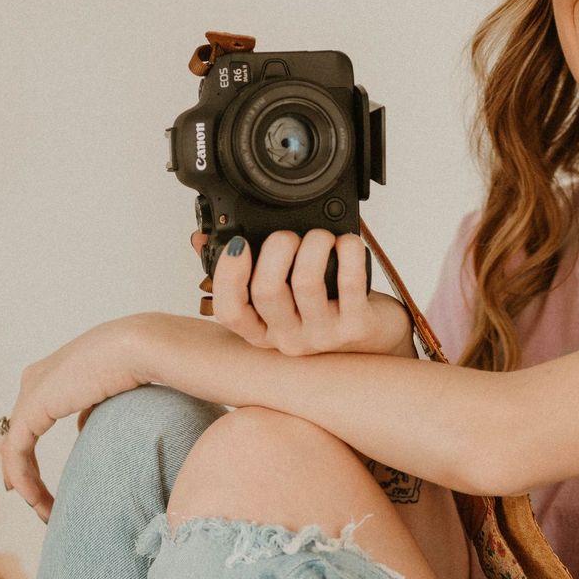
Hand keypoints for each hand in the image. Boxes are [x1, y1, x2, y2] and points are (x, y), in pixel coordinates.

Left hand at [0, 316, 149, 520]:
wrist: (142, 346)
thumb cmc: (143, 363)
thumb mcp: (112, 391)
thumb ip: (92, 410)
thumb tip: (84, 430)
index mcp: (55, 371)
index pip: (32, 417)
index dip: (29, 453)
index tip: (37, 486)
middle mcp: (37, 377)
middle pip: (19, 433)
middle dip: (24, 470)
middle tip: (36, 504)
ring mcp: (32, 390)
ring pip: (15, 445)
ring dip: (26, 482)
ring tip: (42, 511)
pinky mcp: (33, 405)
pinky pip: (16, 449)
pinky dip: (22, 476)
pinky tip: (31, 498)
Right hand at [196, 228, 414, 358]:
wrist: (377, 342)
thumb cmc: (327, 312)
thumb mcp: (283, 296)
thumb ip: (245, 271)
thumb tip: (201, 239)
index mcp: (263, 331)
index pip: (230, 313)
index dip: (228, 275)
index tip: (240, 245)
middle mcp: (288, 339)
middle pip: (267, 291)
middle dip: (278, 247)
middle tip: (291, 237)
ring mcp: (322, 338)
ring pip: (306, 282)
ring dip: (313, 244)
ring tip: (321, 238)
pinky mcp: (356, 328)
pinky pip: (349, 282)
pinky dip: (347, 252)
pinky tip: (346, 244)